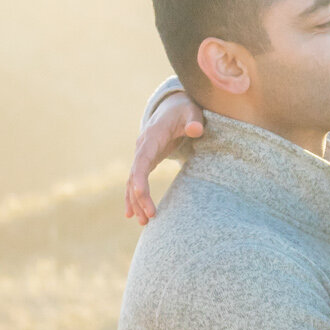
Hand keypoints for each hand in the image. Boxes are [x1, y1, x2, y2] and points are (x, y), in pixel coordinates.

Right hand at [126, 91, 204, 224]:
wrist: (174, 107)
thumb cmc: (185, 110)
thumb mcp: (193, 112)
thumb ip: (194, 121)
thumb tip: (196, 130)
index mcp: (152, 136)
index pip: (142, 159)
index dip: (139, 176)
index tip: (139, 193)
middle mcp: (142, 147)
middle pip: (135, 175)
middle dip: (139, 197)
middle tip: (149, 217)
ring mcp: (142, 155)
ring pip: (132, 181)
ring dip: (135, 201)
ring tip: (143, 223)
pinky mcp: (145, 161)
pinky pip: (135, 182)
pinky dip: (133, 197)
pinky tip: (133, 214)